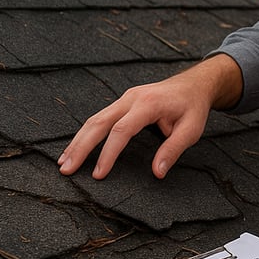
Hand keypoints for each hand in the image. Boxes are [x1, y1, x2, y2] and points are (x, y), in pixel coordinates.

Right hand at [57, 54, 242, 179]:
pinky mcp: (122, 102)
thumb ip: (173, 150)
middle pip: (99, 123)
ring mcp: (125, 98)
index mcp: (148, 104)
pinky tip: (76, 148)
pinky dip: (86, 134)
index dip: (108, 153)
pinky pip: (99, 117)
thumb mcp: (191, 129)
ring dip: (78, 141)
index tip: (98, 174)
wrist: (194, 84)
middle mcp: (131, 98)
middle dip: (80, 147)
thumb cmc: (193, 106)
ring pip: (95, 119)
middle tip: (66, 169)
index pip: (122, 130)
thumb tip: (157, 172)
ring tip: (64, 162)